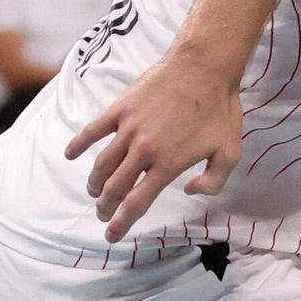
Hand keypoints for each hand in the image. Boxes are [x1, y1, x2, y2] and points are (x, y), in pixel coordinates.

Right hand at [66, 40, 244, 236]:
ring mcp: (129, 128)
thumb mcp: (229, 152)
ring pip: (101, 163)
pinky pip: (92, 129)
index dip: (121, 223)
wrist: (205, 66)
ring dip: (94, 182)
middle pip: (114, 188)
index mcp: (167, 164)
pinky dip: (78, 144)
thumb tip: (190, 192)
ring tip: (94, 190)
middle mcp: (144, 150)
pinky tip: (70, 154)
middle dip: (105, 207)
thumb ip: (213, 181)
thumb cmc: (220, 108)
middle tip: (103, 213)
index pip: (136, 203)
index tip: (112, 234)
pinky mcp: (121, 108)